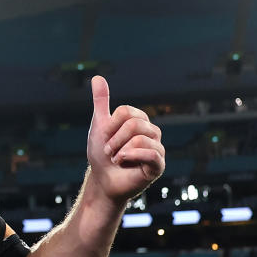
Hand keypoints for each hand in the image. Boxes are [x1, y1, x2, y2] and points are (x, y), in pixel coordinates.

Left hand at [86, 75, 164, 203]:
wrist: (103, 179)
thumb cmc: (102, 153)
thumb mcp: (99, 125)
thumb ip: (102, 102)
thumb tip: (97, 77)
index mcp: (140, 120)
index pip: (125, 112)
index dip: (110, 126)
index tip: (105, 138)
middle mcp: (152, 132)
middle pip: (133, 123)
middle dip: (114, 139)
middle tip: (109, 151)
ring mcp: (157, 148)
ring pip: (140, 138)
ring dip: (120, 150)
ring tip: (117, 159)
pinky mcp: (159, 165)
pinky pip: (150, 153)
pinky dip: (131, 156)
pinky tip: (123, 162)